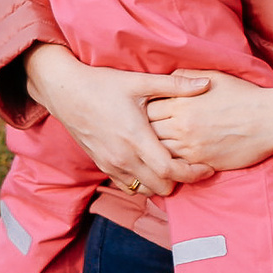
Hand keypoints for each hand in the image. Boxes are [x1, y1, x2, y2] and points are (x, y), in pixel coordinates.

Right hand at [23, 43, 211, 195]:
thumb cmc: (102, 84)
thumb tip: (206, 84)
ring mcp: (110, 164)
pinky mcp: (102, 166)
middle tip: (193, 165)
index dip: (192, 173)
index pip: (170, 171)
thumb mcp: (139, 81)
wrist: (65, 91)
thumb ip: (175, 85)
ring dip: (161, 183)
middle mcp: (123, 157)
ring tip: (172, 166)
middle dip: (180, 180)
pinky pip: (127, 186)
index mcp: (136, 138)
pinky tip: (150, 166)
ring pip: (144, 190)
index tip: (207, 167)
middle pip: (161, 187)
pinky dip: (142, 182)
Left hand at [148, 71, 272, 171]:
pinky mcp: (202, 163)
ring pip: (159, 152)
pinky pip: (176, 166)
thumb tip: (165, 81)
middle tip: (144, 132)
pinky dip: (170, 163)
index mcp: (182, 102)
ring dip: (154, 150)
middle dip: (144, 132)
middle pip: (148, 132)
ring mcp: (191, 147)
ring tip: (152, 148)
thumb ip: (184, 77)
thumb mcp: (213, 76)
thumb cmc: (243, 95)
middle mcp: (182, 126)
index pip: (147, 110)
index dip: (144, 112)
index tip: (147, 113)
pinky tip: (169, 160)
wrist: (271, 119)